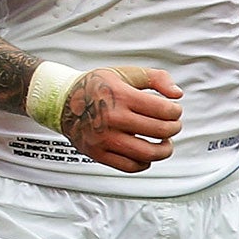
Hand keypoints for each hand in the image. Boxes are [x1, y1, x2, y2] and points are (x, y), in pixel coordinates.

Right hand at [59, 66, 182, 172]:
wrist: (62, 102)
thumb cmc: (95, 87)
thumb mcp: (124, 73)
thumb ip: (155, 78)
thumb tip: (177, 94)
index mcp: (121, 96)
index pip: (163, 110)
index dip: (176, 112)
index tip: (174, 111)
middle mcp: (113, 118)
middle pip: (159, 131)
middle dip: (174, 129)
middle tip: (173, 126)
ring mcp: (105, 139)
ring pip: (147, 153)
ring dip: (164, 150)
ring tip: (165, 144)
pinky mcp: (98, 154)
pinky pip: (129, 166)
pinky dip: (144, 163)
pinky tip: (146, 155)